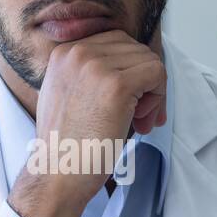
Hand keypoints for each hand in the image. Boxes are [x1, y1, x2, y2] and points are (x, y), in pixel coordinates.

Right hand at [8, 32, 165, 216]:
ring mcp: (97, 66)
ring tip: (140, 120)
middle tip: (140, 115)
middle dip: (144, 81)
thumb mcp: (67, 93)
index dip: (130, 71)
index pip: (117, 42)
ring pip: (149, 60)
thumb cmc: (68, 144)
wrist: (57, 174)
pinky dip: (159, 97)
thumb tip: (133, 65)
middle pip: (135, 48)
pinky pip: (157, 73)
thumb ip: (90, 73)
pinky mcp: (117, 85)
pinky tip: (143, 120)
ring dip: (153, 92)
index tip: (129, 102)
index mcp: (65, 52)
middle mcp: (78, 52)